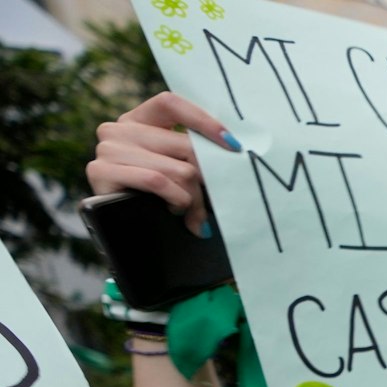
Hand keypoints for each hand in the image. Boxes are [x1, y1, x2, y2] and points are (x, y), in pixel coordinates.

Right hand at [87, 92, 238, 238]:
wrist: (125, 229)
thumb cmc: (159, 197)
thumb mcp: (178, 167)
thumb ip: (194, 153)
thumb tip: (232, 148)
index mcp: (140, 119)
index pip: (171, 103)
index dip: (203, 120)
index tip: (232, 144)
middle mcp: (119, 128)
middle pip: (184, 145)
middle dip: (208, 177)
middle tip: (217, 199)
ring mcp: (107, 149)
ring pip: (177, 169)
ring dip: (194, 198)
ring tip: (194, 213)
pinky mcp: (100, 171)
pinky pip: (156, 181)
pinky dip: (176, 199)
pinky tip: (176, 210)